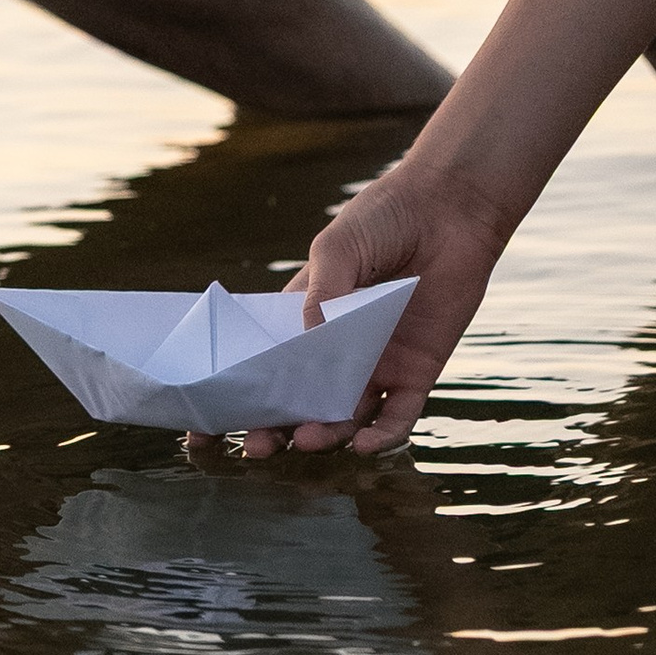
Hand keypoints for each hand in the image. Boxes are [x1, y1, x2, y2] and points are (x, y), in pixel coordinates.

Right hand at [201, 158, 513, 459]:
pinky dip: (382, 435)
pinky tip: (363, 442)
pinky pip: (398, 415)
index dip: (240, 393)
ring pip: (345, 415)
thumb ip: (321, 292)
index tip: (208, 421)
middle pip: (300, 400)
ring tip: (306, 440)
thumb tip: (307, 339)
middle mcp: (339, 349)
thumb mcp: (337, 247)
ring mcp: (376, 363)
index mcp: (307, 317)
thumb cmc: (383, 218)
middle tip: (255, 446)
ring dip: (324, 434)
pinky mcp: (417, 371)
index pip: (267, 363)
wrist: (447, 208)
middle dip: (275, 426)